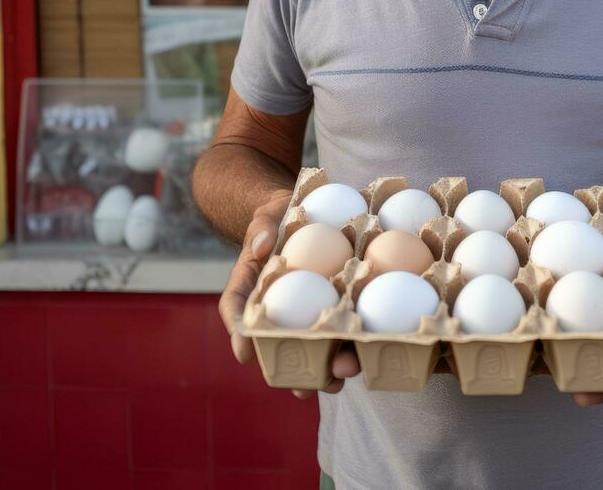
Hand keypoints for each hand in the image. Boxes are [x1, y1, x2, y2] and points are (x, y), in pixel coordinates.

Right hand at [217, 189, 361, 398]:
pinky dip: (350, 345)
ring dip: (324, 369)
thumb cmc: (279, 216)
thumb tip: (261, 245)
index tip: (244, 354)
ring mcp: (303, 310)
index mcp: (252, 286)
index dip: (239, 335)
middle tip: (304, 389)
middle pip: (278, 346)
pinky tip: (365, 356)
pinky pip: (339, 328)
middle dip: (291, 371)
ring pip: (309, 347)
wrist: (304, 212)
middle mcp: (276, 306)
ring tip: (340, 381)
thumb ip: (261, 227)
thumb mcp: (267, 215)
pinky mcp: (332, 307)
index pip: (237, 310)